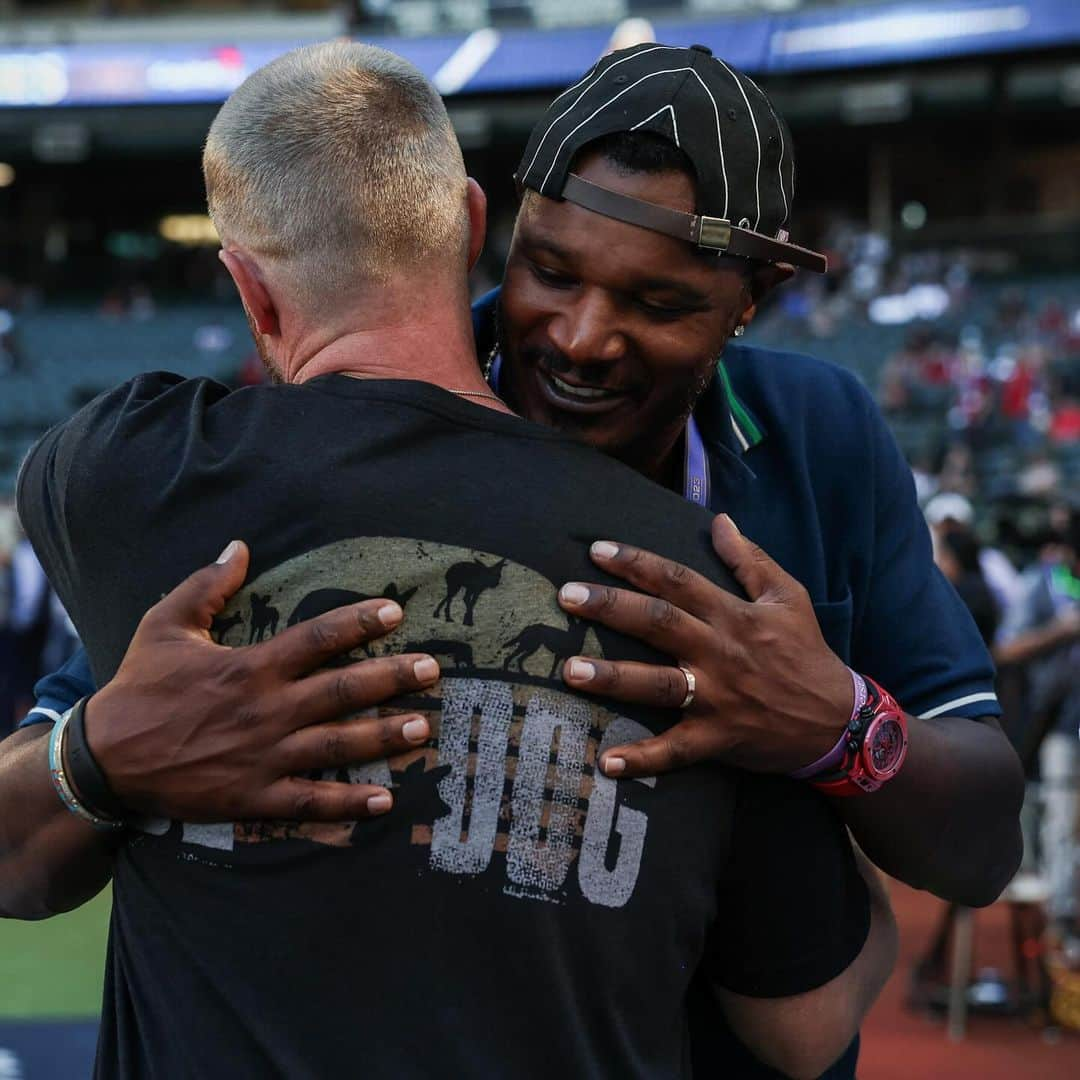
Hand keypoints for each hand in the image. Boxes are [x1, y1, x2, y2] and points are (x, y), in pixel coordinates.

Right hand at [87, 541, 439, 822]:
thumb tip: (239, 544)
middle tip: (432, 671)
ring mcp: (265, 758)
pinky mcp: (255, 797)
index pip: (318, 638)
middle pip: (343, 691)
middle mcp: (267, 712)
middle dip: (392, 679)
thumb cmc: (139, 688)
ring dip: (383, 738)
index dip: (360, 622)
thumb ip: (206, 586)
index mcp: (251, 668)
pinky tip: (385, 799)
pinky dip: (348, 803)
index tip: (396, 612)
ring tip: (423, 728)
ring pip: (337, 746)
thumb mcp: (165, 625)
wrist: (104, 761)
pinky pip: (311, 802)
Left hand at [557, 514, 851, 776]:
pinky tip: (606, 762)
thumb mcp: (788, 596)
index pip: (678, 581)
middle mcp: (720, 652)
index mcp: (732, 614)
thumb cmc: (807, 652)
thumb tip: (719, 520)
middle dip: (611, 608)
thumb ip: (750, 558)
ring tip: (570, 672)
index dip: (637, 563)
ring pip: (659, 684)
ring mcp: (717, 697)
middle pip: (659, 623)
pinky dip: (643, 759)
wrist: (840, 720)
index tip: (597, 551)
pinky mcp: (719, 737)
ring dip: (613, 678)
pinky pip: (676, 751)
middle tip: (566, 597)